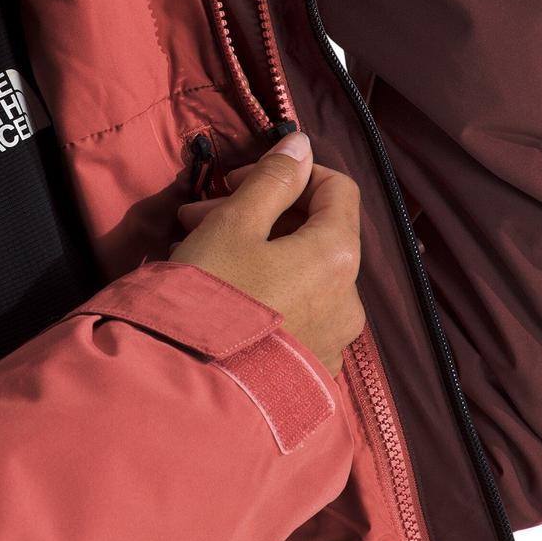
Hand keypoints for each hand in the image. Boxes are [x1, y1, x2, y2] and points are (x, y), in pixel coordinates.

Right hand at [169, 131, 364, 376]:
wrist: (194, 396)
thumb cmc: (214, 296)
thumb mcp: (233, 224)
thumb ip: (272, 179)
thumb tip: (301, 144)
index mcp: (337, 256)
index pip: (337, 188)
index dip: (290, 171)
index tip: (237, 181)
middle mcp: (348, 300)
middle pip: (312, 232)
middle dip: (255, 212)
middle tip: (197, 216)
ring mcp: (332, 342)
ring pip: (296, 273)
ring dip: (250, 249)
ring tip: (193, 254)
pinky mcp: (308, 373)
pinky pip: (291, 312)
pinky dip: (259, 289)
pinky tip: (215, 296)